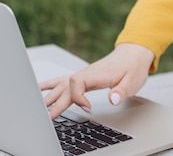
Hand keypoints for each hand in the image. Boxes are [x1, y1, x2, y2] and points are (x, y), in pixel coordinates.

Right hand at [39, 43, 154, 119]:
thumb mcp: (133, 80)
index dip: (78, 96)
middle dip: (57, 103)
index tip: (87, 108)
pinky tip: (40, 89)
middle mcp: (87, 73)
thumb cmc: (132, 67)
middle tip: (49, 118)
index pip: (78, 82)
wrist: (132, 54)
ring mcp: (83, 74)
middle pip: (66, 87)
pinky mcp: (83, 76)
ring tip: (39, 108)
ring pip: (61, 84)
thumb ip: (122, 90)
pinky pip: (63, 79)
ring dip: (50, 96)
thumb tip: (113, 99)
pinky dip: (50, 84)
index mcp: (97, 74)